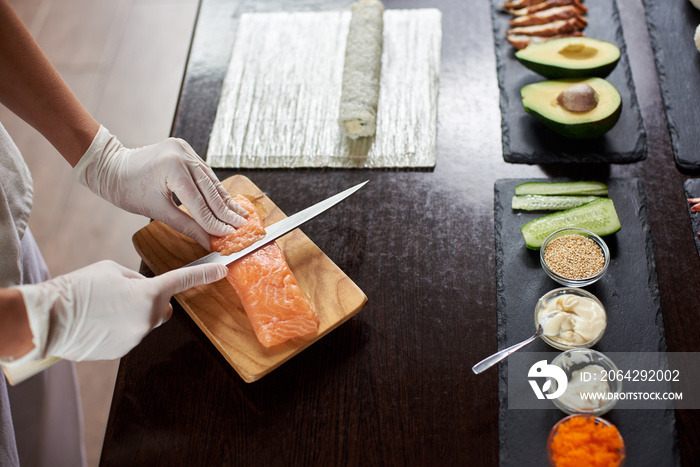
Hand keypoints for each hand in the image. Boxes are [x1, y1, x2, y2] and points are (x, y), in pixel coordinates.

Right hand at [10, 261, 227, 361]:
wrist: (49, 319)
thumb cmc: (79, 288)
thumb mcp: (114, 270)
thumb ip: (137, 279)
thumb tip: (144, 287)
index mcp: (149, 293)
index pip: (183, 280)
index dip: (205, 273)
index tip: (222, 269)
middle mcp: (148, 318)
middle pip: (162, 307)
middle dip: (151, 300)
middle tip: (124, 295)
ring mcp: (136, 337)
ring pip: (144, 321)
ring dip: (131, 315)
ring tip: (103, 310)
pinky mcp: (123, 351)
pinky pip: (129, 335)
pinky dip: (119, 328)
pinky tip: (99, 323)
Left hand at [73, 126, 247, 247]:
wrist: (111, 167)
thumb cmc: (127, 190)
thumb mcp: (157, 211)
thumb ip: (187, 225)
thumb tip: (208, 241)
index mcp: (172, 168)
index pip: (200, 202)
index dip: (215, 222)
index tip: (228, 235)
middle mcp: (182, 154)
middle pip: (210, 189)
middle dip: (226, 211)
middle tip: (242, 226)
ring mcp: (185, 149)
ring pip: (211, 180)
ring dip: (224, 200)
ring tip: (240, 215)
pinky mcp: (185, 149)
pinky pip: (204, 173)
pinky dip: (214, 189)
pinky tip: (226, 201)